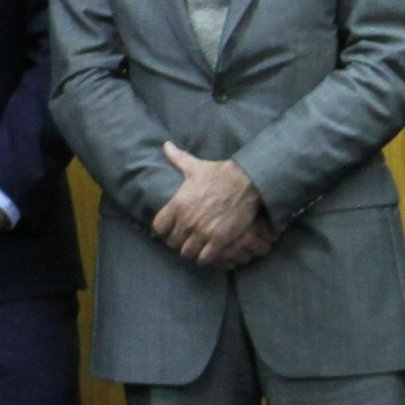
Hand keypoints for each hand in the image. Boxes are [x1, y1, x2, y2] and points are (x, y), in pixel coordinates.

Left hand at [154, 146, 267, 267]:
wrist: (245, 182)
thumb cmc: (218, 174)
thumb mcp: (194, 166)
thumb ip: (177, 158)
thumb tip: (165, 145)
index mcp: (177, 204)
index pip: (159, 227)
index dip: (162, 230)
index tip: (168, 229)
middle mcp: (187, 221)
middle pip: (172, 243)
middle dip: (177, 242)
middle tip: (183, 239)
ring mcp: (203, 232)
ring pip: (187, 253)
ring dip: (191, 251)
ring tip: (195, 246)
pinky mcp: (220, 241)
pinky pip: (205, 258)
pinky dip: (205, 258)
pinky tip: (208, 252)